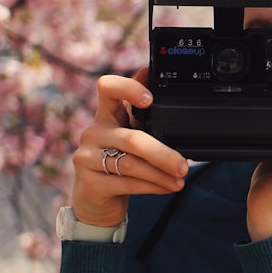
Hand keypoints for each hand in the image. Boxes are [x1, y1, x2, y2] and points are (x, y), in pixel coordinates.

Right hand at [70, 68, 188, 225]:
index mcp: (106, 116)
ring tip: (180, 179)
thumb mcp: (131, 133)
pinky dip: (153, 186)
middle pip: (132, 138)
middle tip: (184, 164)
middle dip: (163, 153)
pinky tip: (168, 187)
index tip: (150, 100)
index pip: (107, 88)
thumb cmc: (117, 162)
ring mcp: (87, 158)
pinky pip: (127, 183)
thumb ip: (140, 110)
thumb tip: (148, 70)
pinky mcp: (91, 183)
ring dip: (161, 173)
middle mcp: (93, 133)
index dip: (128, 89)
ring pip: (131, 164)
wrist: (96, 201)